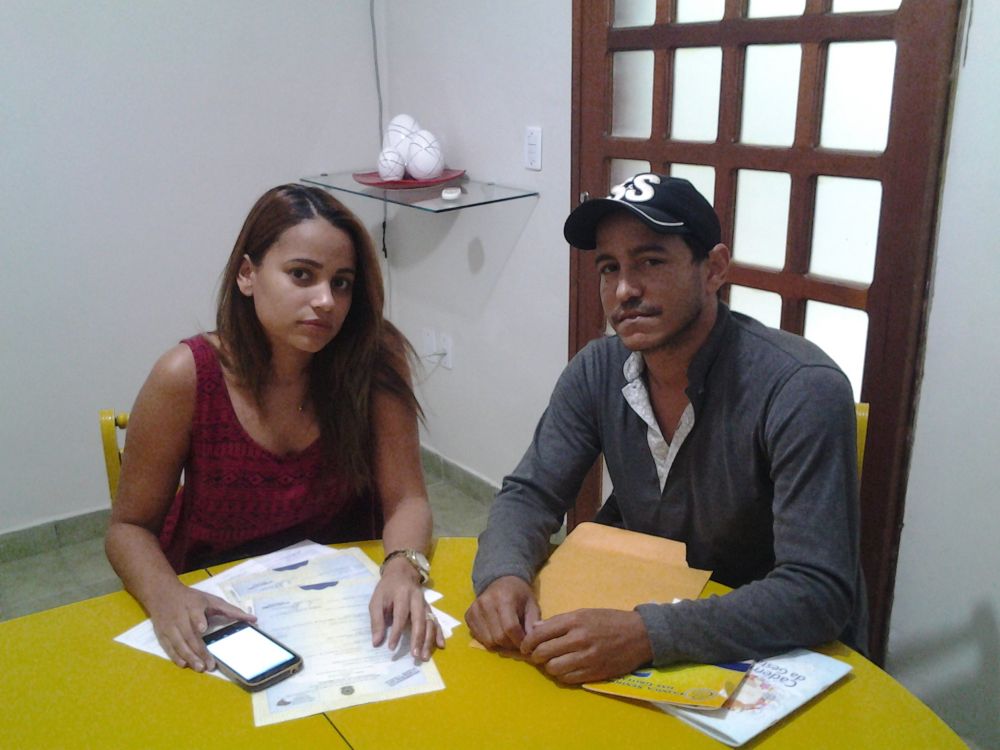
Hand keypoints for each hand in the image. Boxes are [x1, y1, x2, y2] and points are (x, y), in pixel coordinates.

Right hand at [148, 583, 254, 671]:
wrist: (162, 593)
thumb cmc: (191, 598)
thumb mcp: (211, 599)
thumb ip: (230, 610)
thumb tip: (253, 619)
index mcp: (194, 605)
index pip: (196, 612)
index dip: (198, 620)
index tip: (203, 628)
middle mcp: (180, 616)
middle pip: (189, 634)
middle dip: (198, 650)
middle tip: (209, 665)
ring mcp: (169, 626)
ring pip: (178, 643)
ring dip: (189, 657)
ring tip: (200, 668)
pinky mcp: (161, 633)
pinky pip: (168, 647)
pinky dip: (175, 656)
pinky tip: (183, 664)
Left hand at [370, 557, 443, 660]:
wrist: (402, 571)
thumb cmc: (387, 589)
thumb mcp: (376, 601)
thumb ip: (377, 621)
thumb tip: (377, 642)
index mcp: (401, 595)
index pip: (400, 615)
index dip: (397, 632)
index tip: (392, 648)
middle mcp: (416, 599)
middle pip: (419, 620)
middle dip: (418, 638)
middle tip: (415, 655)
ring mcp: (425, 604)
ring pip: (430, 622)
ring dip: (429, 640)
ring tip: (424, 656)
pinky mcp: (429, 608)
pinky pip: (436, 621)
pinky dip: (439, 633)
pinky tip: (440, 645)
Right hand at [465, 575, 540, 650]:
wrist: (501, 581)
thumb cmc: (520, 595)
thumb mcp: (532, 605)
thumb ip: (533, 624)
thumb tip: (531, 643)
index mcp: (504, 598)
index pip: (510, 628)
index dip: (519, 641)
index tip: (526, 645)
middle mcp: (486, 603)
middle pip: (498, 637)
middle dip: (510, 644)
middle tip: (517, 642)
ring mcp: (475, 609)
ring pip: (488, 641)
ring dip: (499, 645)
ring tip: (507, 637)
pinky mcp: (468, 615)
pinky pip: (478, 638)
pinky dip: (489, 640)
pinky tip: (496, 632)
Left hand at [520, 608, 652, 683]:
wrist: (640, 635)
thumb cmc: (610, 620)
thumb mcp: (584, 613)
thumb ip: (559, 621)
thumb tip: (535, 629)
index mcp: (575, 621)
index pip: (540, 634)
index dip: (528, 642)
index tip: (525, 646)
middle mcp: (579, 639)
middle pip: (543, 652)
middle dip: (535, 656)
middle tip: (536, 656)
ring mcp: (587, 658)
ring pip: (553, 668)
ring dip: (548, 667)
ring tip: (551, 662)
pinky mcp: (594, 673)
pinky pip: (568, 679)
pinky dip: (562, 675)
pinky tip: (564, 669)